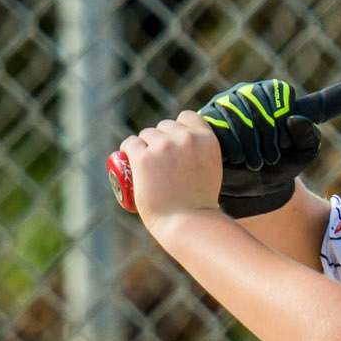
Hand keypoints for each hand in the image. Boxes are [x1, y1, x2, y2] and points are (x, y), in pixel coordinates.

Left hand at [123, 111, 224, 231]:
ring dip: (145, 145)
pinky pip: (130, 143)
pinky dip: (128, 149)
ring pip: (147, 134)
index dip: (179, 129)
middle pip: (165, 126)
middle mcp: (185, 138)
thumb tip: (192, 149)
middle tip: (159, 160)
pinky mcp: (143, 158)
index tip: (175, 143)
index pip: (187, 117)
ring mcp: (163, 146)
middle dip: (161, 139)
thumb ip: (204, 155)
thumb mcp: (211, 171)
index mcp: (206, 139)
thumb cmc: (201, 205)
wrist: (188, 223)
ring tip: (146, 164)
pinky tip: (128, 157)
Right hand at [198, 76, 320, 218]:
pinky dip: (233, 148)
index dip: (283, 117)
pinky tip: (238, 160)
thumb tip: (294, 119)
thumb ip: (309, 136)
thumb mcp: (302, 154)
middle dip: (267, 134)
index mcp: (270, 94)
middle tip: (271, 158)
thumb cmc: (279, 166)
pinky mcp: (205, 120)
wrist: (253, 190)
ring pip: (237, 113)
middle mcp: (245, 92)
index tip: (285, 141)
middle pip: (256, 100)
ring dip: (251, 144)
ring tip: (256, 163)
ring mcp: (223, 104)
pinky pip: (219, 126)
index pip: (277, 90)